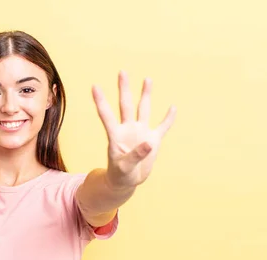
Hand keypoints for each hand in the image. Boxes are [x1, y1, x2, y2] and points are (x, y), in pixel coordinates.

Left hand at [92, 71, 175, 188]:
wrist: (127, 182)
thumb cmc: (120, 175)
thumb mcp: (124, 167)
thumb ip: (135, 155)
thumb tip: (148, 143)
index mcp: (116, 136)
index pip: (106, 115)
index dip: (100, 102)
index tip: (94, 86)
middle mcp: (128, 130)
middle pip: (126, 105)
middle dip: (124, 89)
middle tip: (122, 71)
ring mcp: (141, 133)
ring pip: (143, 109)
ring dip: (145, 95)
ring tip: (147, 79)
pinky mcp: (153, 140)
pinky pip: (162, 127)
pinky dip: (168, 119)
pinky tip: (173, 107)